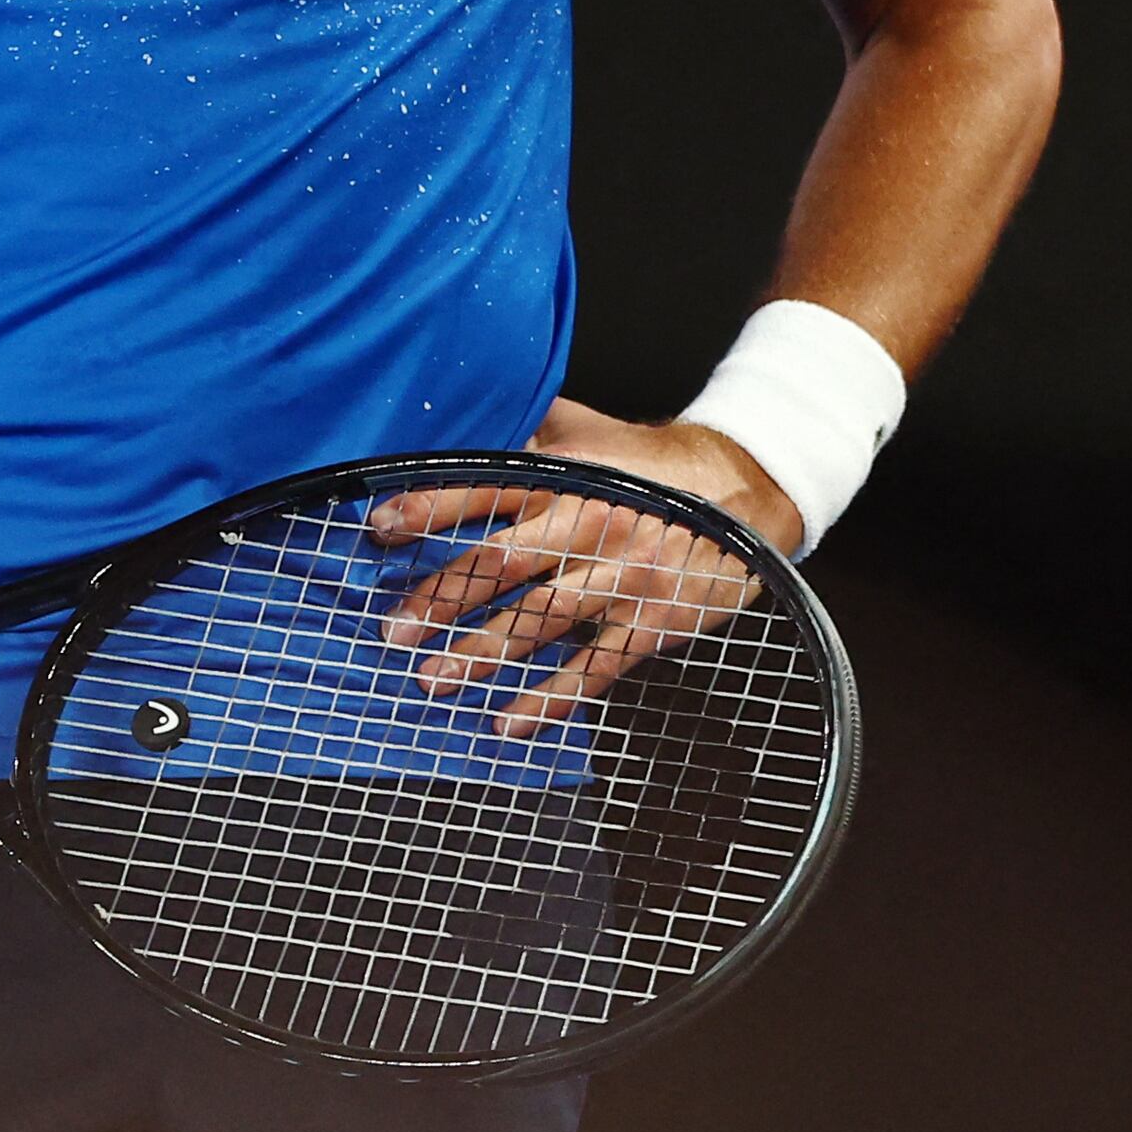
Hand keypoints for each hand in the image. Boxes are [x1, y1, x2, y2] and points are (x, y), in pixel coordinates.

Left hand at [360, 403, 775, 737]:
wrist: (752, 489)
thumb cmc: (660, 465)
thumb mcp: (599, 434)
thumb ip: (538, 429)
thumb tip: (475, 409)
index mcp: (571, 476)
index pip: (488, 489)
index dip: (432, 508)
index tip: (380, 529)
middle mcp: (590, 524)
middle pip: (505, 561)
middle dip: (443, 597)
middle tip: (391, 631)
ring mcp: (623, 576)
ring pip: (543, 617)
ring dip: (484, 651)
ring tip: (433, 680)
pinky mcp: (653, 620)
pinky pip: (597, 666)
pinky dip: (553, 698)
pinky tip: (511, 722)